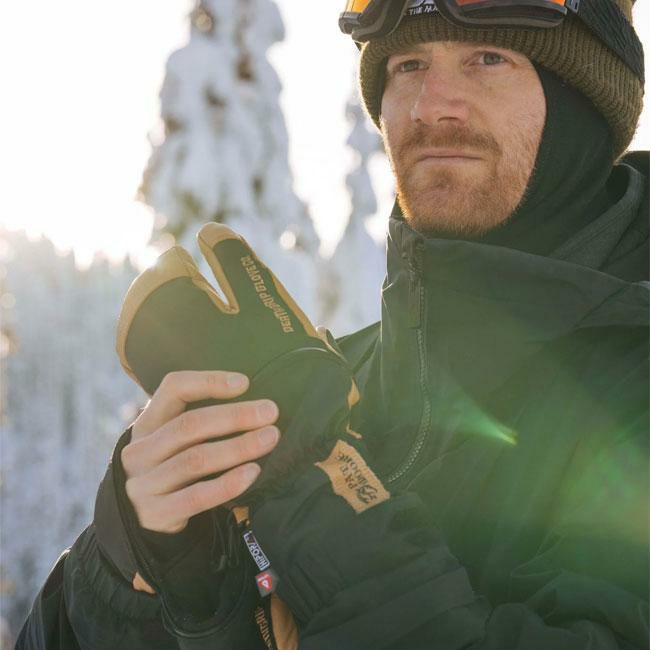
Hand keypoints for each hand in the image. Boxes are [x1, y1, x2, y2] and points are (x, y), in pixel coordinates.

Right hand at [122, 369, 279, 534]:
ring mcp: (145, 484)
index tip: (245, 383)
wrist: (139, 521)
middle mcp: (141, 451)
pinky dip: (227, 484)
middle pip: (189, 425)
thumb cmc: (169, 468)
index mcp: (147, 424)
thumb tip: (256, 405)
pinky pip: (197, 497)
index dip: (208, 381)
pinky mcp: (157, 514)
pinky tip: (253, 471)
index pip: (173, 389)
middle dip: (235, 416)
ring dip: (238, 447)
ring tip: (270, 438)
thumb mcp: (170, 441)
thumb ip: (199, 422)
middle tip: (270, 412)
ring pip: (196, 460)